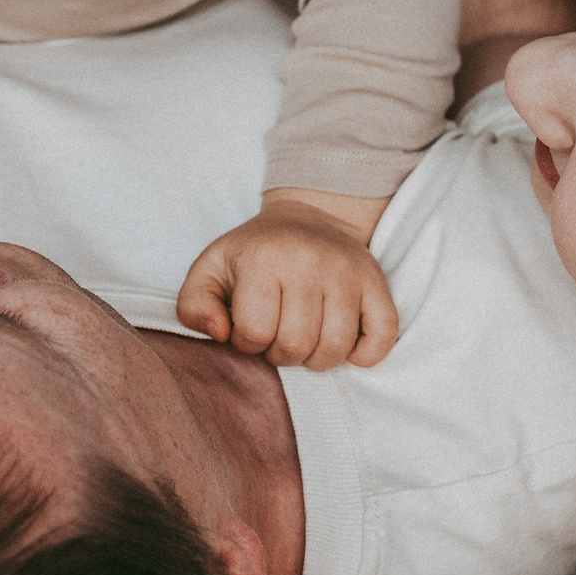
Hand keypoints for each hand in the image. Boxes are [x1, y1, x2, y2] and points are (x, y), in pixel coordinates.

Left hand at [179, 188, 399, 370]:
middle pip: (295, 345)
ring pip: (335, 348)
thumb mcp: (210, 269)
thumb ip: (194, 305)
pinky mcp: (376, 283)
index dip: (247, 342)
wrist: (309, 216)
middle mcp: (308, 261)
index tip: (250, 326)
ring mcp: (347, 272)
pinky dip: (363, 354)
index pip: (254, 333)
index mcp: (263, 258)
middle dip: (281, 354)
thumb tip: (220, 332)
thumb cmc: (254, 252)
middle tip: (278, 335)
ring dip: (317, 358)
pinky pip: (382, 337)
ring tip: (306, 340)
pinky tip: (345, 346)